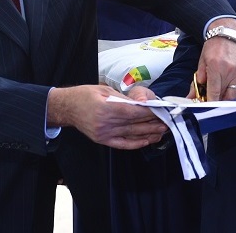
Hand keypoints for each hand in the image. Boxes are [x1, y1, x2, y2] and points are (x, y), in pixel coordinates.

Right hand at [47, 85, 166, 149]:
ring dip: (149, 134)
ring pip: (132, 135)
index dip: (149, 112)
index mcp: (105, 108)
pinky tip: (147, 141)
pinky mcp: (102, 140)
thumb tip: (143, 103)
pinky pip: (123, 144)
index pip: (134, 112)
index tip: (162, 110)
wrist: (67, 108)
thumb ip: (124, 98)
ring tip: (163, 131)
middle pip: (135, 125)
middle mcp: (105, 123)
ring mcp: (103, 134)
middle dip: (153, 123)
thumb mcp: (105, 90)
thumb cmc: (86, 95)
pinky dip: (136, 143)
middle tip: (168, 121)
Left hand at [198, 19, 235, 100]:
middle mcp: (229, 71)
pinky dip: (233, 93)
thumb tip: (192, 96)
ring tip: (218, 97)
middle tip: (210, 103)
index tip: (206, 108)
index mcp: (216, 67)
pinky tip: (226, 91)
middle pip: (224, 96)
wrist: (226, 34)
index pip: (214, 92)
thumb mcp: (201, 62)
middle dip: (217, 102)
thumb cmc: (213, 47)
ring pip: (233, 95)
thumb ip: (197, 81)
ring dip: (225, 99)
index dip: (210, 103)